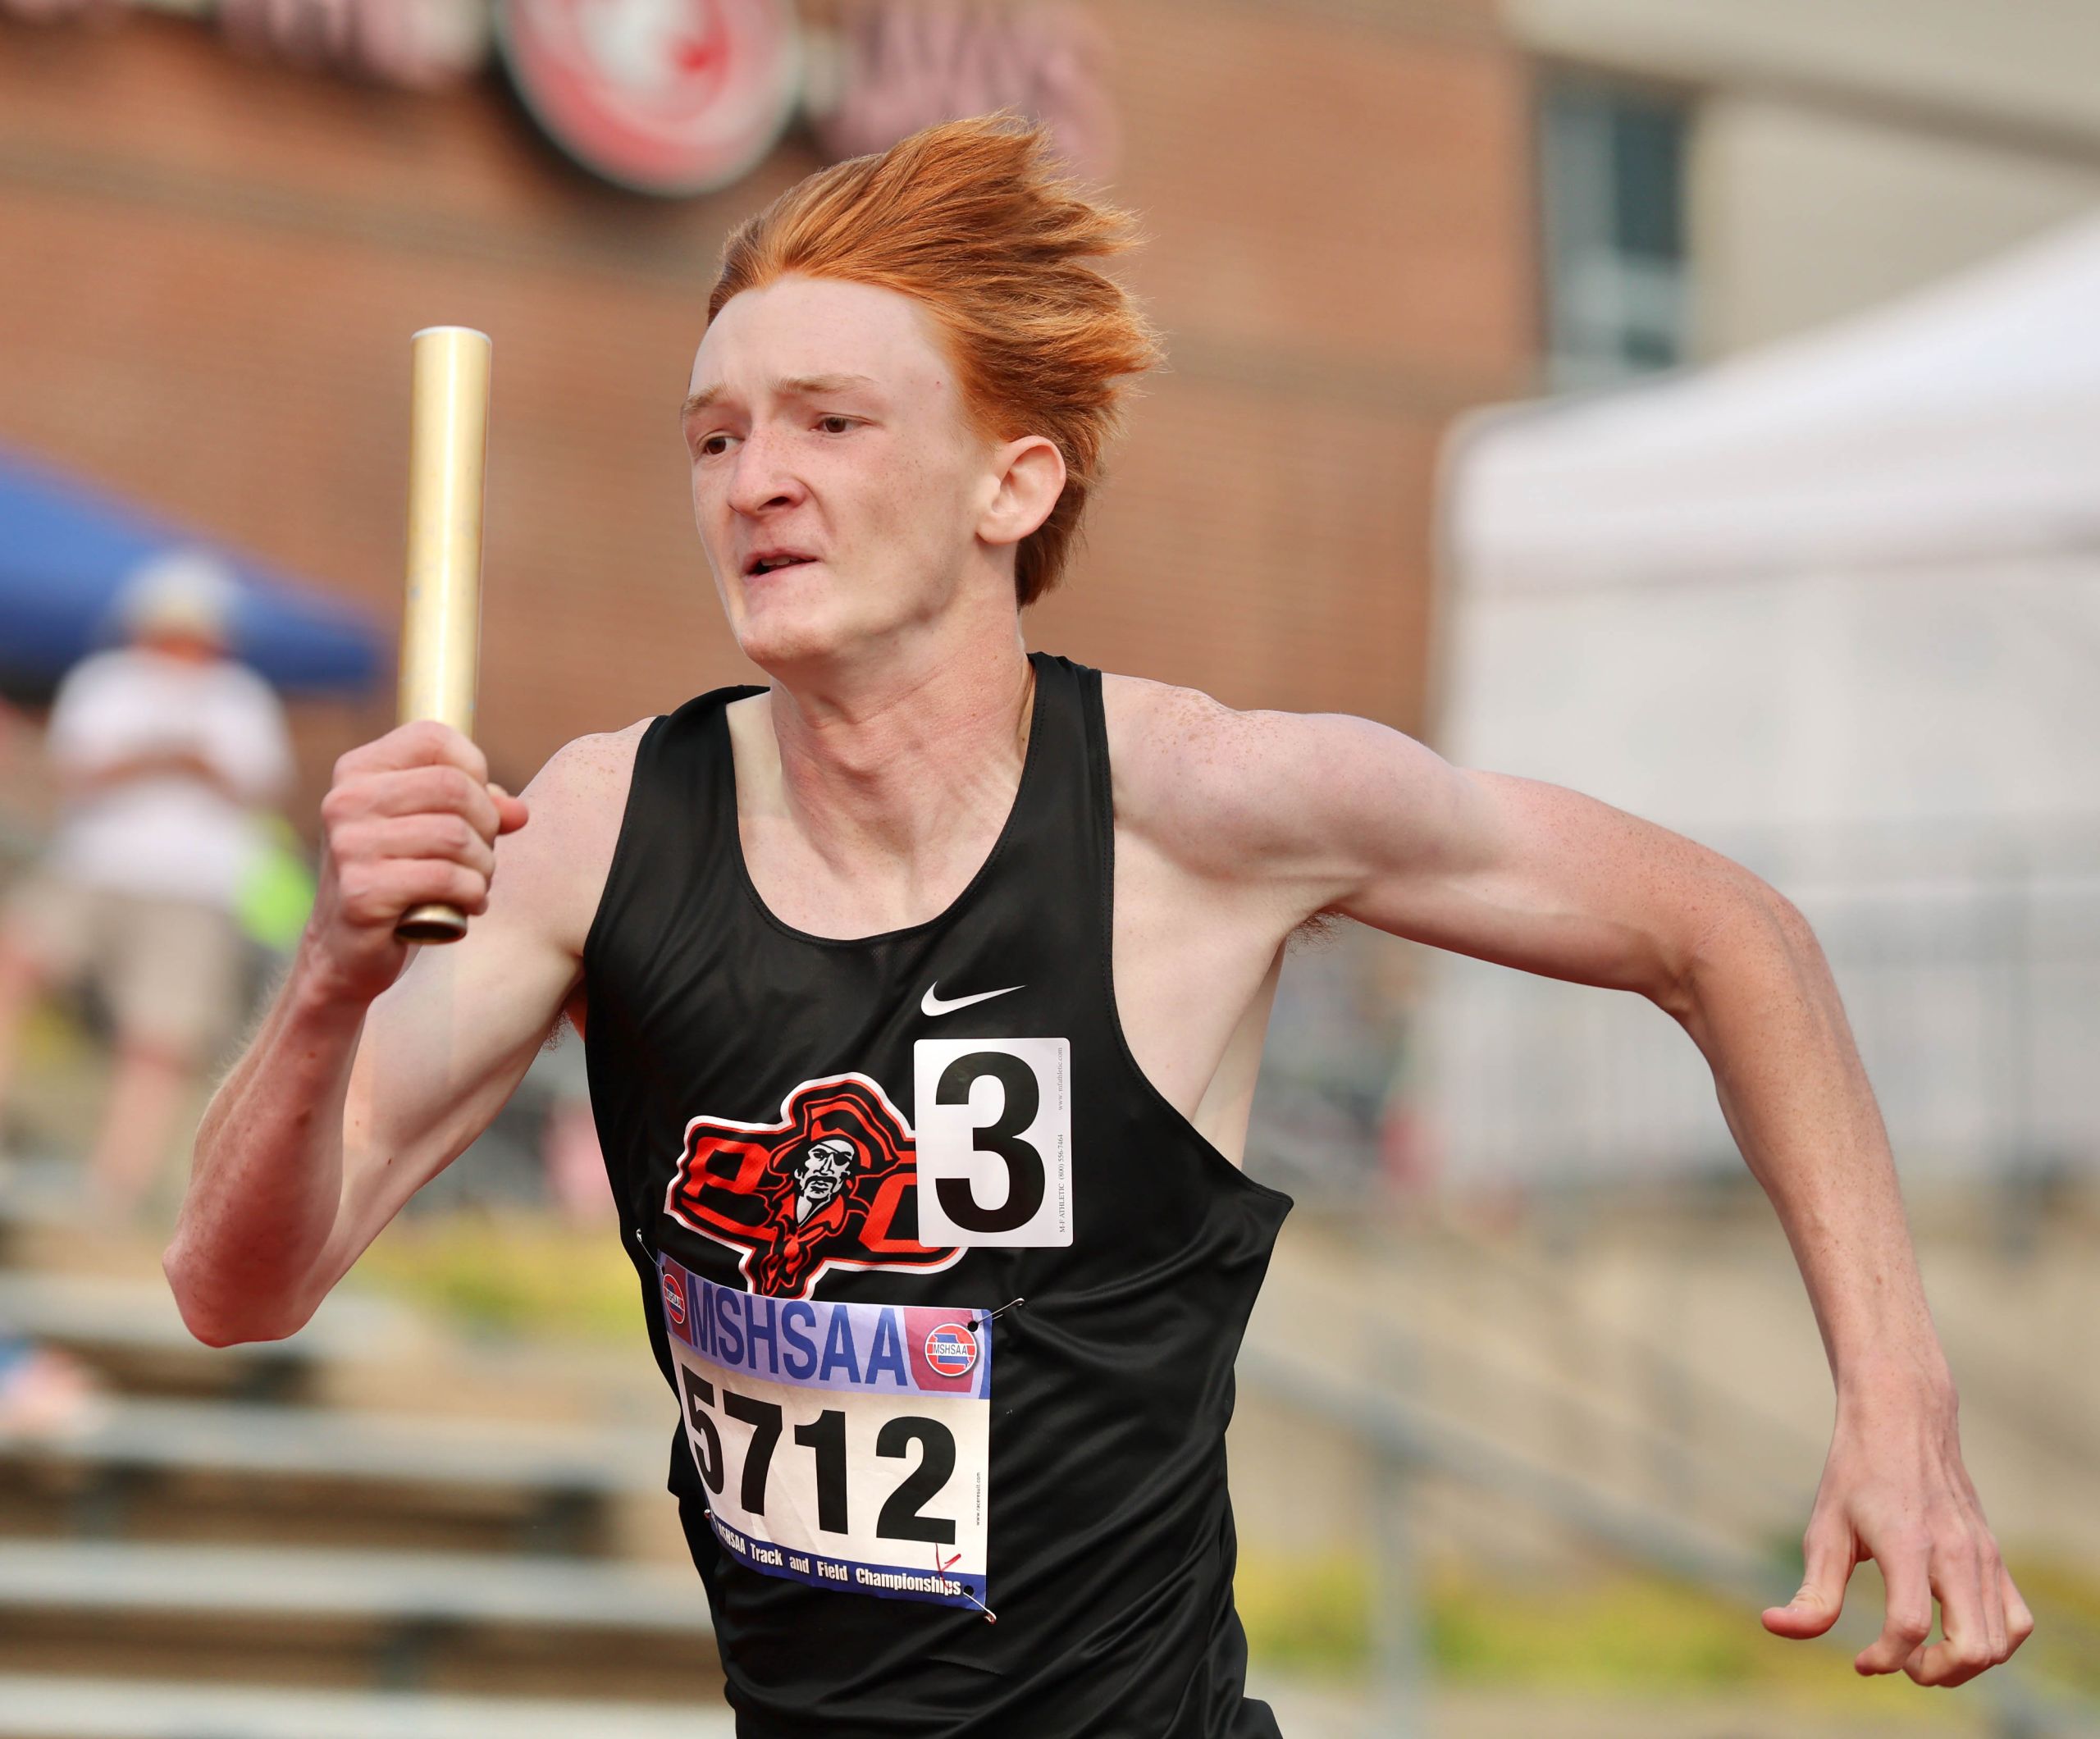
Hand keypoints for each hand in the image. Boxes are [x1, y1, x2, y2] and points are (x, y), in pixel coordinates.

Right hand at [306, 721, 528, 1002]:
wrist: (346, 951)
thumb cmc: (398, 879)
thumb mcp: (431, 829)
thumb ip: (479, 807)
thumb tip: (519, 812)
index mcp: (358, 771)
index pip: (433, 738)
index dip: (474, 769)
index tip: (477, 806)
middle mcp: (346, 801)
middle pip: (454, 787)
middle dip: (487, 825)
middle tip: (483, 856)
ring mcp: (349, 846)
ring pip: (456, 836)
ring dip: (483, 866)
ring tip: (475, 883)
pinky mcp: (363, 892)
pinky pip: (447, 879)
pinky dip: (472, 895)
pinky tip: (465, 908)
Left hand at [1762, 1383, 2033, 1685]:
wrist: (1903, 1419)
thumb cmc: (1856, 1474)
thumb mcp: (1824, 1528)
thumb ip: (1811, 1589)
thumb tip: (1775, 1626)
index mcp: (1906, 1543)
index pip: (1908, 1624)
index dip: (1884, 1658)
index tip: (1861, 1663)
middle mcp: (1954, 1551)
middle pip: (1972, 1647)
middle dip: (1934, 1674)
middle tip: (1900, 1662)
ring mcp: (1982, 1554)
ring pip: (2000, 1642)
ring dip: (1963, 1666)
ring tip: (1923, 1654)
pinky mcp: (1994, 1555)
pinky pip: (2016, 1620)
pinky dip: (1993, 1644)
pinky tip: (1954, 1634)